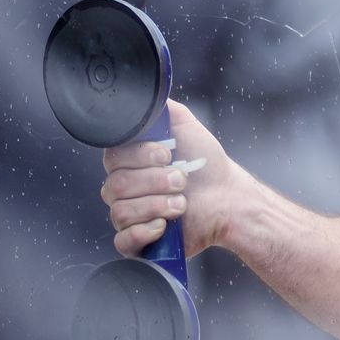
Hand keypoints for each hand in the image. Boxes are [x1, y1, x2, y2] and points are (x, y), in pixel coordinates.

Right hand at [100, 100, 243, 258]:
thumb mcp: (184, 125)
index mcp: (129, 162)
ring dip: (157, 205)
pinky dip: (144, 232)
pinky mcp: (137, 243)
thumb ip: (161, 109)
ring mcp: (129, 216)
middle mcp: (124, 188)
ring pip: (121, 212)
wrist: (227, 198)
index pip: (113, 157)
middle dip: (155, 182)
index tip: (167, 154)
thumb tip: (146, 96)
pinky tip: (165, 225)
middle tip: (182, 180)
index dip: (140, 156)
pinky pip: (123, 241)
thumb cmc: (205, 164)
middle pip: (116, 186)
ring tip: (182, 204)